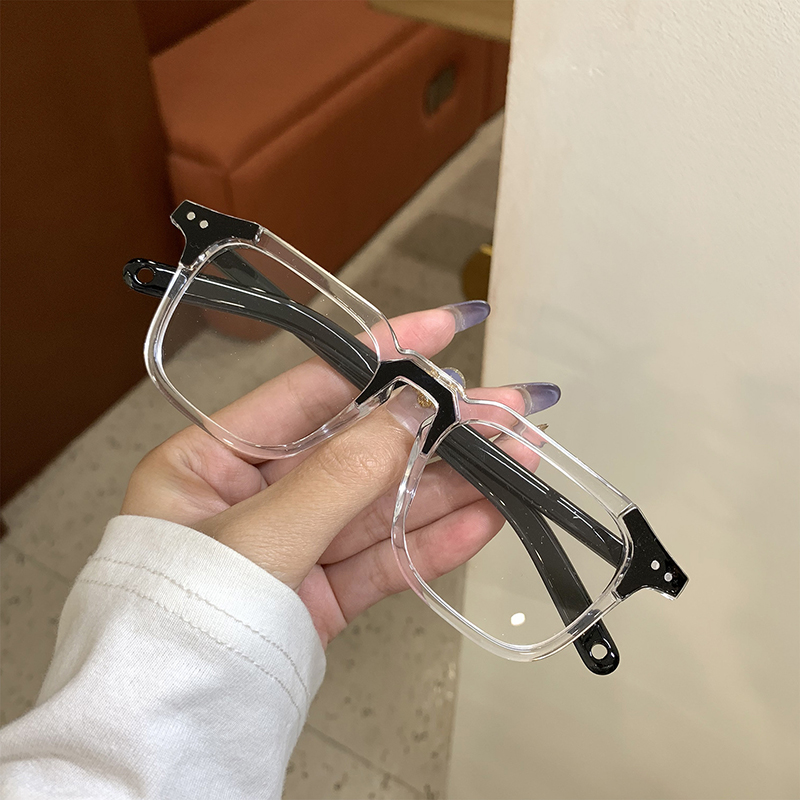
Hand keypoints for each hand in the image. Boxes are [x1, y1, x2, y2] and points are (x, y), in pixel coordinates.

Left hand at [121, 306, 557, 646]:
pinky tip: (485, 519)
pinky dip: (434, 543)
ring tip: (516, 463)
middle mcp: (254, 495)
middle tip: (505, 412)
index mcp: (212, 458)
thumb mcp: (257, 538)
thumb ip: (338, 475)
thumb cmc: (176, 629)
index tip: (443, 329)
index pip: (311, 390)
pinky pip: (384, 559)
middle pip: (361, 448)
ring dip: (452, 485)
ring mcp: (293, 545)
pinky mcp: (321, 594)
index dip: (382, 356)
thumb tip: (409, 410)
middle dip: (437, 430)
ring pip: (383, 504)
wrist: (169, 737)